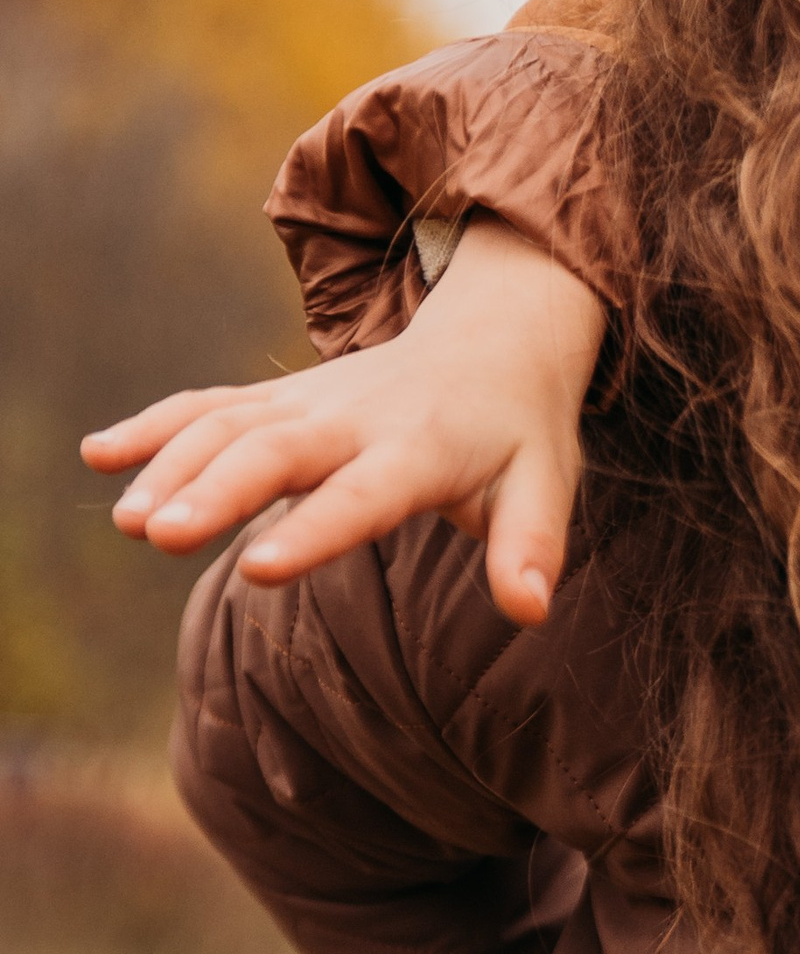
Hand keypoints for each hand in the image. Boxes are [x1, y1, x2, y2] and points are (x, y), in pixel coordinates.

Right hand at [82, 220, 606, 625]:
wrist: (494, 343)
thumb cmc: (518, 433)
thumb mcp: (546, 485)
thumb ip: (531, 547)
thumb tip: (531, 611)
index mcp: (419, 449)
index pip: (362, 496)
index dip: (312, 531)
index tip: (255, 570)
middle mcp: (354, 418)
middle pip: (275, 452)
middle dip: (215, 491)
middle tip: (157, 536)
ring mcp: (308, 401)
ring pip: (229, 426)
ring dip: (172, 465)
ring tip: (128, 523)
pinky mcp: (278, 397)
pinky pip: (210, 405)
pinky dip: (156, 426)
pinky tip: (99, 454)